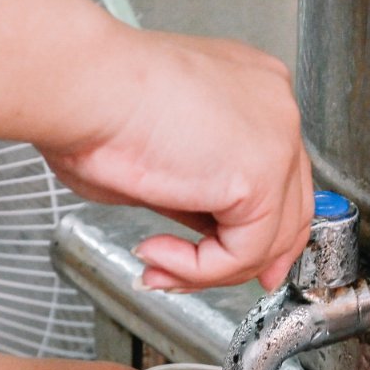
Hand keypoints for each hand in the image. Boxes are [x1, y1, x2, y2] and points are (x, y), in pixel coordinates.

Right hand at [40, 29, 313, 290]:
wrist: (80, 89)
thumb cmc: (94, 108)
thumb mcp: (158, 159)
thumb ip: (195, 193)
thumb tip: (203, 231)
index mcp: (251, 92)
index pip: (279, 174)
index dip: (258, 229)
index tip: (233, 264)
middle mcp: (274, 107)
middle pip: (289, 207)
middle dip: (248, 260)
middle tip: (199, 280)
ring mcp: (276, 139)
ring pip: (268, 238)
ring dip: (206, 269)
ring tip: (156, 265)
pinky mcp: (260, 176)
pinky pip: (243, 253)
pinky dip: (197, 269)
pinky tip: (159, 255)